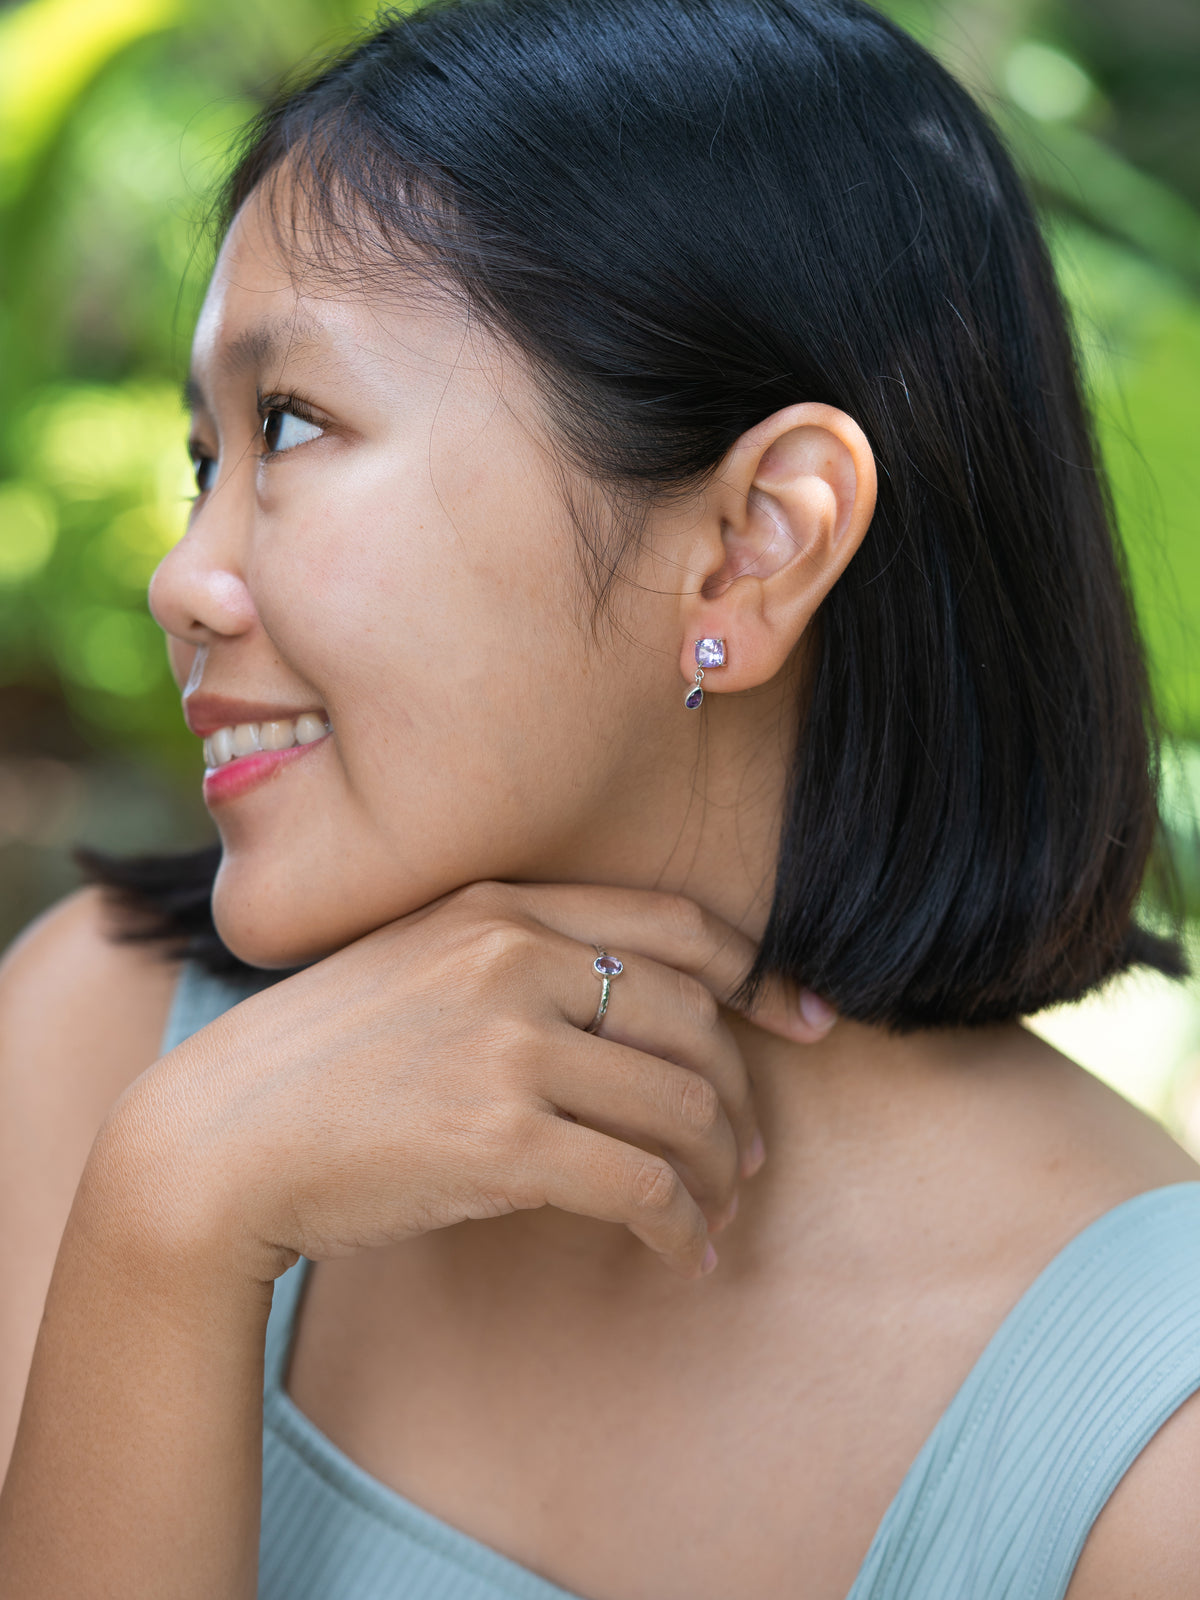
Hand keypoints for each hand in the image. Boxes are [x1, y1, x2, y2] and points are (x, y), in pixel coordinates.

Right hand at [92, 883, 833, 1282]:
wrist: (219, 1137)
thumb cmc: (318, 1059)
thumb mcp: (414, 964)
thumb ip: (513, 960)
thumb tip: (630, 1019)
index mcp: (500, 904)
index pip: (676, 925)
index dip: (758, 974)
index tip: (801, 1020)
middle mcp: (514, 957)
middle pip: (691, 1021)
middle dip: (740, 1092)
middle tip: (750, 1149)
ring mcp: (510, 1046)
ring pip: (680, 1106)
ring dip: (718, 1169)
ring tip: (716, 1207)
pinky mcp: (502, 1141)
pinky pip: (640, 1183)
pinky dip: (679, 1225)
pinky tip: (681, 1254)